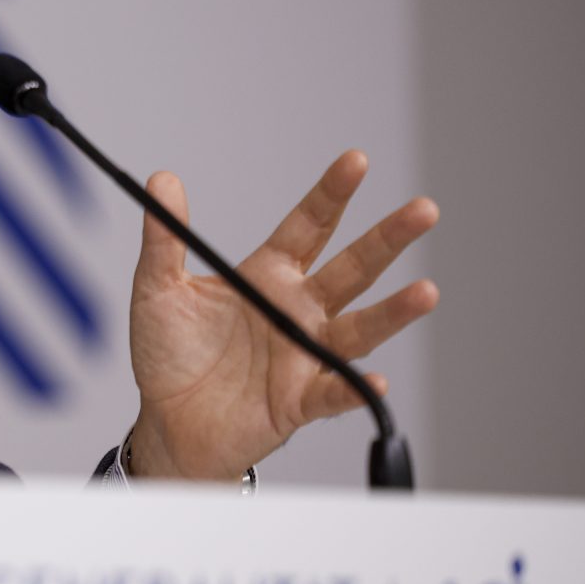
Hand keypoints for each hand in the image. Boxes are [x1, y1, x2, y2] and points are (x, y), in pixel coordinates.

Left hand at [125, 151, 438, 480]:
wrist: (166, 422)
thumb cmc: (169, 355)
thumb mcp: (157, 289)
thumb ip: (163, 238)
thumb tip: (162, 181)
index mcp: (267, 276)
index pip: (309, 226)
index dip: (331, 194)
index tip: (356, 161)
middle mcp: (296, 310)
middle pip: (352, 268)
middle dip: (387, 239)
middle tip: (423, 210)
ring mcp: (304, 354)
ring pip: (359, 328)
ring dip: (393, 312)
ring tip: (426, 292)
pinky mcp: (299, 400)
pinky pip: (334, 394)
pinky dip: (354, 388)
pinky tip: (374, 378)